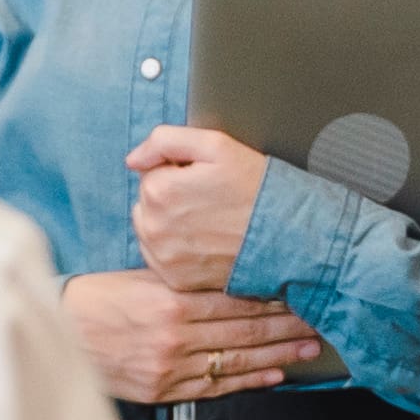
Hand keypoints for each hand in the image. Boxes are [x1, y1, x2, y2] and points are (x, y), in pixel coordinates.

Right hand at [62, 272, 335, 406]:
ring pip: (238, 360)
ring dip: (278, 354)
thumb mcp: (140, 277)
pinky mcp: (164, 390)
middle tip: (317, 320)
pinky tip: (275, 374)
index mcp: (171, 300)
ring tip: (308, 348)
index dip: (273, 300)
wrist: (59, 334)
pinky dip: (249, 381)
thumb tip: (229, 280)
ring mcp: (172, 366)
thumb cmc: (96, 301)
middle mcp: (176, 335)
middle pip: (245, 330)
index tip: (299, 295)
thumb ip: (183, 282)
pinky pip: (216, 386)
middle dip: (286, 326)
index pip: (237, 301)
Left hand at [124, 125, 270, 291]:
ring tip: (211, 222)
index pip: (152, 172)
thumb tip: (133, 159)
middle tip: (212, 202)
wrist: (287, 237)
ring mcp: (163, 256)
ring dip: (172, 223)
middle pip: (149, 201)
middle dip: (173, 197)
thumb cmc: (255, 189)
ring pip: (153, 228)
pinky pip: (163, 256)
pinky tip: (207, 243)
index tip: (207, 180)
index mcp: (158, 189)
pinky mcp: (175, 279)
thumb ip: (165, 140)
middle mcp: (153, 226)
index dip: (181, 172)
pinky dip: (179, 249)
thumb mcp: (216, 145)